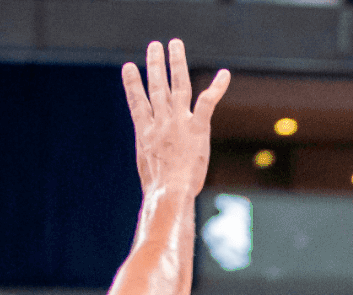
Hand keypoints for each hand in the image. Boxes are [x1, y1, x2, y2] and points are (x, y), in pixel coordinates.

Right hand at [121, 39, 229, 199]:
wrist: (169, 191)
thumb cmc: (159, 187)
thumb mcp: (146, 165)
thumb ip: (149, 148)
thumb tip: (150, 147)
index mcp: (145, 131)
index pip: (137, 102)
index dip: (132, 84)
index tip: (128, 67)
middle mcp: (161, 122)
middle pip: (157, 87)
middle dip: (155, 65)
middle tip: (154, 46)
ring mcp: (179, 122)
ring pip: (178, 86)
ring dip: (176, 63)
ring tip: (174, 45)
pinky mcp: (198, 128)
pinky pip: (208, 101)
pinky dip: (217, 87)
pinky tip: (224, 74)